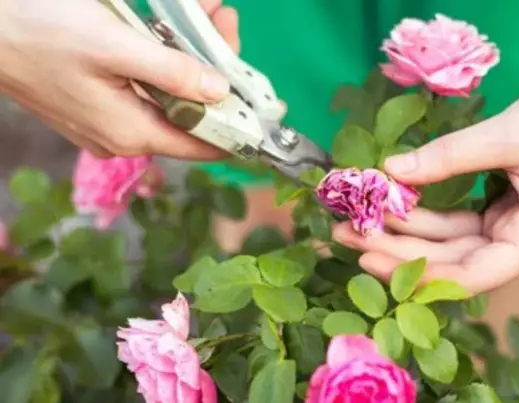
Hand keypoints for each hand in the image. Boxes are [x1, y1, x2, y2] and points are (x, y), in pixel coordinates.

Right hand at [0, 0, 238, 158]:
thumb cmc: (40, 31)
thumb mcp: (115, 46)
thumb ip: (173, 73)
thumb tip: (221, 93)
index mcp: (132, 132)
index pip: (204, 145)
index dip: (238, 123)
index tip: (265, 98)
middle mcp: (123, 137)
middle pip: (190, 112)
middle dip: (214, 67)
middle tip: (222, 17)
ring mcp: (107, 122)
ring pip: (168, 94)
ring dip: (189, 55)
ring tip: (204, 11)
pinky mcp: (95, 103)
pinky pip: (144, 85)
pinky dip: (162, 57)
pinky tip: (168, 26)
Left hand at [332, 73, 518, 293]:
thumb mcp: (508, 136)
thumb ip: (448, 157)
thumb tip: (390, 170)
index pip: (468, 275)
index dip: (415, 271)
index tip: (368, 256)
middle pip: (451, 262)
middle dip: (398, 249)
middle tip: (344, 233)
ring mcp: (513, 231)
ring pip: (450, 242)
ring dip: (406, 231)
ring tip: (356, 218)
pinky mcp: (504, 213)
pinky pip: (458, 221)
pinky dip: (426, 212)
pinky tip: (392, 201)